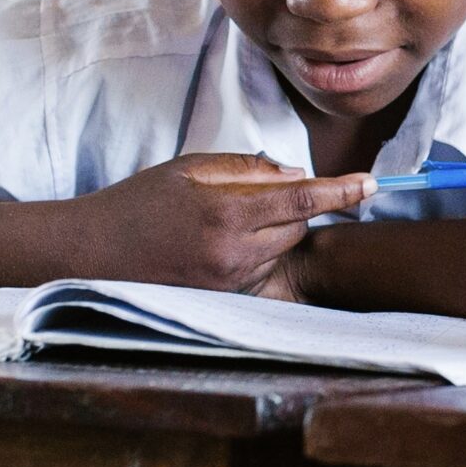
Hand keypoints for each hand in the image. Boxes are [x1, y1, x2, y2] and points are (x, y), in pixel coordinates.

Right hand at [71, 153, 375, 293]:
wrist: (93, 251)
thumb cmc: (140, 202)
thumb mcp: (190, 167)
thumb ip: (247, 168)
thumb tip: (296, 174)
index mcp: (226, 213)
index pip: (303, 198)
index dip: (342, 190)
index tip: (372, 183)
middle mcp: (234, 253)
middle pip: (298, 224)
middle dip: (292, 206)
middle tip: (253, 196)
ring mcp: (229, 282)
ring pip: (282, 250)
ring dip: (273, 231)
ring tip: (224, 223)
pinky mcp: (224, 299)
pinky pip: (262, 271)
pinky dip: (256, 254)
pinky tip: (218, 246)